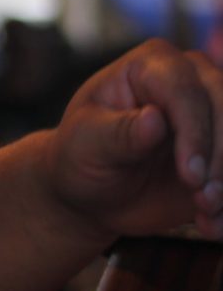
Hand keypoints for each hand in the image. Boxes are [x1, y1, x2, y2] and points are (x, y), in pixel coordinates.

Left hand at [47, 38, 222, 240]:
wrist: (95, 190)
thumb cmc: (81, 154)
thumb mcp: (86, 144)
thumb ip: (119, 132)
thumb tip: (154, 118)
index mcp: (152, 65)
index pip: (187, 90)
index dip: (195, 132)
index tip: (190, 176)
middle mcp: (193, 80)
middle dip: (221, 158)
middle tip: (202, 198)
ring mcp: (215, 115)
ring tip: (205, 212)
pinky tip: (211, 225)